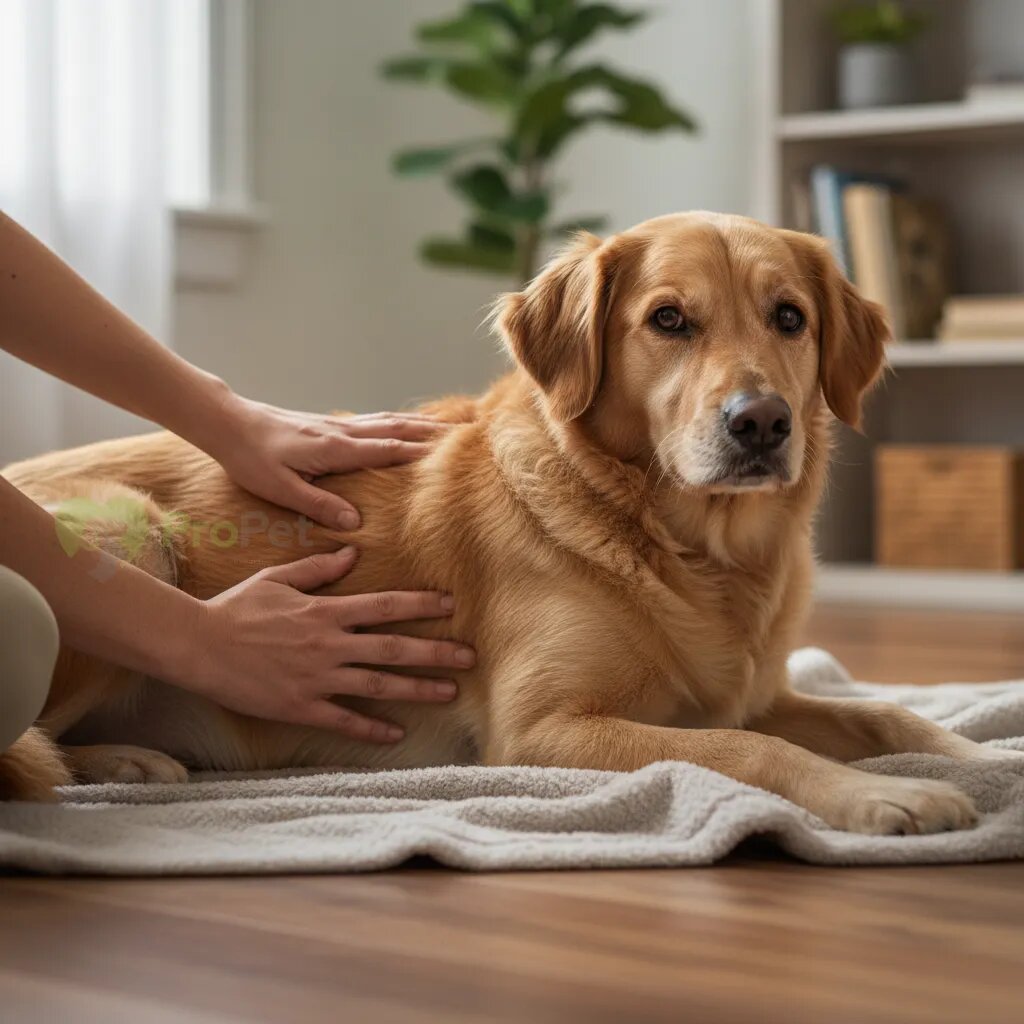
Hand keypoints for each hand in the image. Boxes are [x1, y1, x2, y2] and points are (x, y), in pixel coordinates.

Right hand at [186, 547, 474, 741]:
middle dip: (436, 652)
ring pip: (378, 685)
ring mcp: (317, 678)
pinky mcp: (300, 706)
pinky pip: (344, 720)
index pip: (385, 606)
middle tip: (470, 657)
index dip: (421, 605)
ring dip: (417, 689)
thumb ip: (318, 568)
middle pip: (394, 648)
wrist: (198, 646)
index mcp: (325, 611)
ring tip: (450, 693)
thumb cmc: (237, 608)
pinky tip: (397, 733)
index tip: (450, 606)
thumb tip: (353, 552)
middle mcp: (329, 644)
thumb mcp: (278, 578)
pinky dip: (371, 729)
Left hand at [201, 394, 447, 528]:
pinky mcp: (326, 424)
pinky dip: (393, 421)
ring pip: (386, 421)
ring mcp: (335, 425)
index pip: (388, 449)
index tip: (454, 451)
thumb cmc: (250, 459)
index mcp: (335, 449)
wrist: (227, 423)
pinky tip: (399, 425)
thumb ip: (318, 505)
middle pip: (396, 428)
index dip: (421, 451)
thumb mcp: (281, 489)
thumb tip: (355, 523)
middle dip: (432, 431)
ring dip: (417, 422)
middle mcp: (341, 433)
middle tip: (466, 431)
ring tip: (445, 425)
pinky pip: (370, 421)